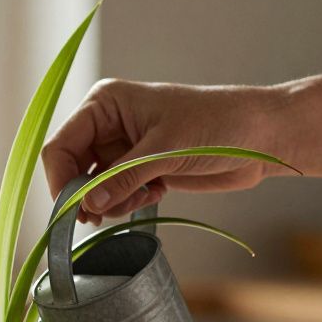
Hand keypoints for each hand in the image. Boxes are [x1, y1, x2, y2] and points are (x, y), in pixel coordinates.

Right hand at [41, 79, 286, 223]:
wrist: (261, 137)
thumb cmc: (218, 124)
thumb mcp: (166, 150)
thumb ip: (123, 178)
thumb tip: (88, 205)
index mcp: (105, 104)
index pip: (61, 146)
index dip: (61, 180)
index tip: (73, 209)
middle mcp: (108, 125)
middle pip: (72, 170)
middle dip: (87, 195)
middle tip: (102, 216)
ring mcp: (122, 148)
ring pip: (93, 187)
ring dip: (112, 201)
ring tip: (143, 196)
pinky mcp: (139, 168)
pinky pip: (115, 195)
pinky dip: (129, 202)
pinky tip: (156, 193)